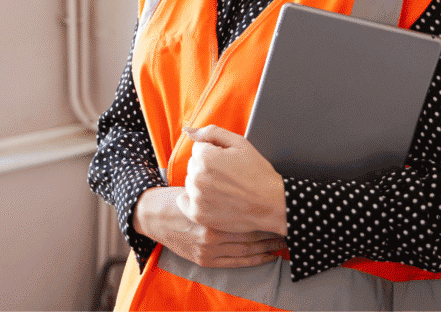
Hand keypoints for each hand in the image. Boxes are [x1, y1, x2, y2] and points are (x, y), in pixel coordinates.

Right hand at [133, 186, 284, 267]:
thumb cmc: (178, 197)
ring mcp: (208, 250)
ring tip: (283, 242)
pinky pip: (236, 263)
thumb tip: (244, 177)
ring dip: (268, 247)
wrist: (153, 216)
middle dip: (271, 231)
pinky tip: (268, 255)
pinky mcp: (205, 260)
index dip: (266, 214)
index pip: (247, 216)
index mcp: (211, 214)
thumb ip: (218, 183)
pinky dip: (255, 260)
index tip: (279, 209)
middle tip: (287, 226)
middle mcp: (211, 234)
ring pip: (247, 250)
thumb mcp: (197, 184)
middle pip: (250, 234)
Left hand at [178, 125, 287, 235]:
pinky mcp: (198, 214)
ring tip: (224, 189)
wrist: (271, 204)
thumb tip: (188, 131)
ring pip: (190, 182)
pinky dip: (194, 200)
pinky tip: (210, 199)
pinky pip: (184, 201)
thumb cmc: (257, 173)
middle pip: (193, 164)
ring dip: (202, 183)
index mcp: (205, 157)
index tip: (228, 162)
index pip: (198, 148)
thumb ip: (211, 132)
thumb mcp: (239, 143)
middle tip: (228, 176)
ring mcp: (197, 198)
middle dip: (207, 167)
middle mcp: (197, 178)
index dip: (214, 152)